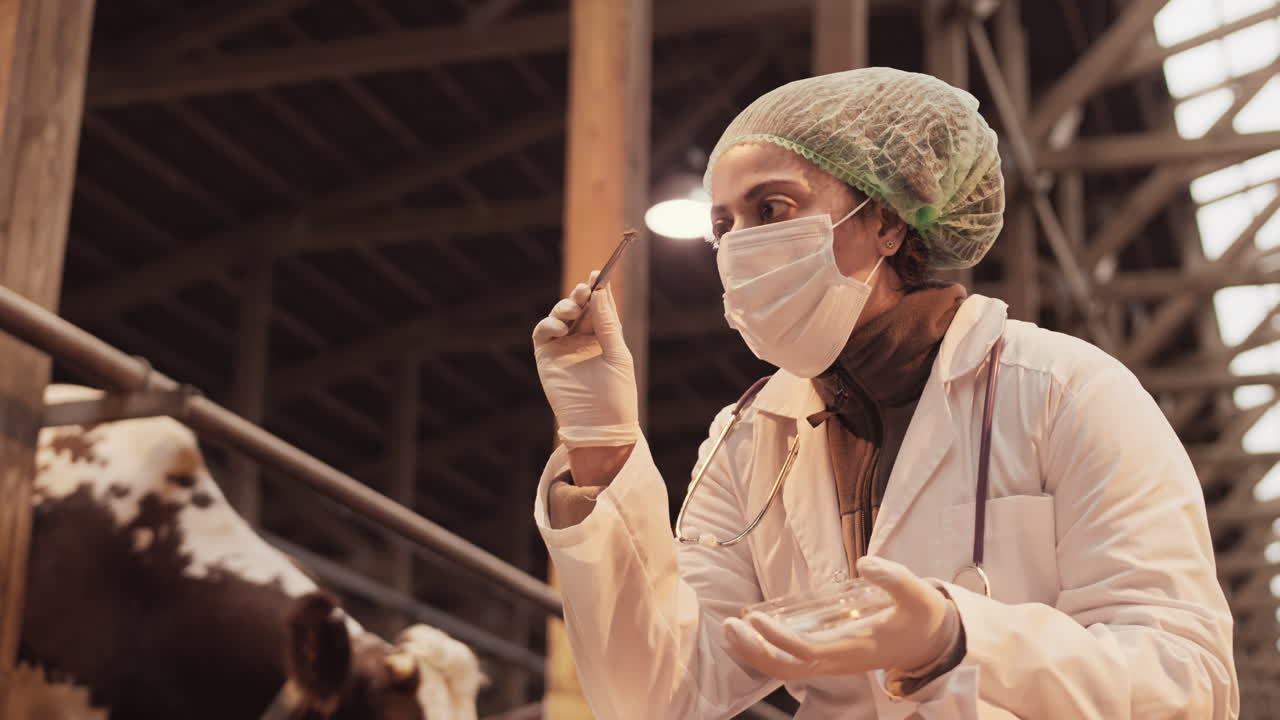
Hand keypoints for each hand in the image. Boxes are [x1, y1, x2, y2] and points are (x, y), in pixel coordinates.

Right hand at [532, 271, 639, 451]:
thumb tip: (600, 292)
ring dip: (564, 307)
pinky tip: (561, 329)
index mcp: (603, 338)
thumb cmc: (617, 395)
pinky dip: (549, 325)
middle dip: (580, 294)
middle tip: (585, 289)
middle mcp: (582, 340)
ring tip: (574, 310)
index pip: (599, 307)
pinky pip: (542, 333)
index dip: (598, 289)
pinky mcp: (547, 358)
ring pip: (559, 316)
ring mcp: (563, 348)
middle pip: (578, 307)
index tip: (599, 273)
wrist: (601, 427)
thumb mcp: (617, 354)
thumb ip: (607, 324)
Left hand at [723, 556, 956, 681]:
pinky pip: (791, 663)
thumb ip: (893, 578)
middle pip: (788, 670)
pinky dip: (765, 653)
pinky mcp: (829, 658)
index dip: (778, 639)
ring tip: (729, 630)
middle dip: (755, 653)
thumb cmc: (922, 616)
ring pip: (786, 670)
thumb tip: (865, 562)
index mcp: (854, 648)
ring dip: (755, 654)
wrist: (933, 642)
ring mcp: (833, 663)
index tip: (754, 618)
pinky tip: (747, 636)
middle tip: (728, 628)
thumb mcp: (916, 593)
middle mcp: (839, 661)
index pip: (807, 652)